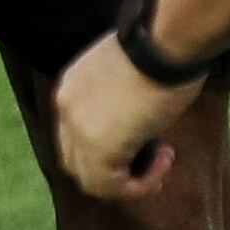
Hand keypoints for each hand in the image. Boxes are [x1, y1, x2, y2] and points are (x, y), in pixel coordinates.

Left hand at [50, 34, 196, 200]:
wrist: (164, 42)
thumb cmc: (161, 48)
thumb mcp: (130, 72)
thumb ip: (120, 99)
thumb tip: (137, 122)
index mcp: (71, 85)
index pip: (76, 133)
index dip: (109, 147)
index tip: (145, 142)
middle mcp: (65, 107)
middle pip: (77, 159)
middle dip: (115, 169)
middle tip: (153, 158)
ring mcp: (77, 129)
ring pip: (91, 179)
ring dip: (130, 180)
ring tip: (163, 158)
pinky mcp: (96, 149)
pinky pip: (112, 187)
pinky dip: (139, 185)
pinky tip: (164, 160)